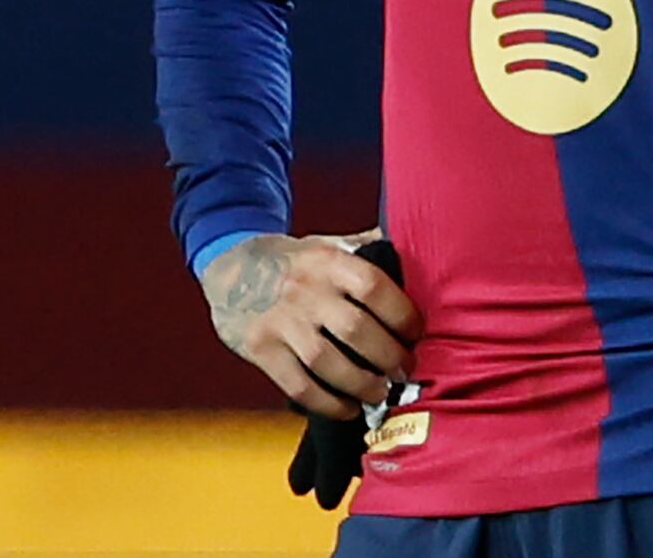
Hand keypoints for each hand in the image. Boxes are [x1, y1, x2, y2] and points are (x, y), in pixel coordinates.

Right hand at [201, 229, 421, 419]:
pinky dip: (327, 403)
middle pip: (356, 330)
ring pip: (327, 363)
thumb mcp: (328, 244)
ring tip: (381, 392)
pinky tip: (347, 409)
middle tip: (405, 369)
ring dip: (361, 384)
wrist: (230, 269)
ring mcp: (280, 321)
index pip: (373, 286)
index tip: (417, 332)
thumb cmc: (295, 261)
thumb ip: (368, 248)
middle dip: (388, 356)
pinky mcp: (260, 349)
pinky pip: (298, 385)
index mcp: (328, 261)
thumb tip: (421, 245)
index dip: (402, 313)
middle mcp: (305, 290)